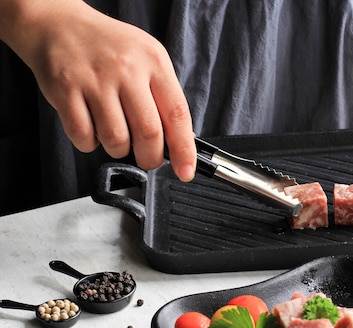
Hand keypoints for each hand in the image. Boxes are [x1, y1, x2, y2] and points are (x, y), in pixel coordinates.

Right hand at [0, 0, 195, 180]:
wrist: (59, 24)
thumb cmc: (108, 47)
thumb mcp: (148, 59)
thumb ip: (164, 97)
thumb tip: (180, 142)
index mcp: (154, 62)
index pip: (177, 114)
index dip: (184, 149)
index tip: (186, 171)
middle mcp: (126, 69)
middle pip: (149, 133)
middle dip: (151, 157)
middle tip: (148, 158)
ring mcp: (95, 79)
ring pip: (116, 139)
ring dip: (118, 149)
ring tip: (116, 134)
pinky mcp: (66, 89)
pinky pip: (84, 136)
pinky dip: (90, 143)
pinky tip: (92, 128)